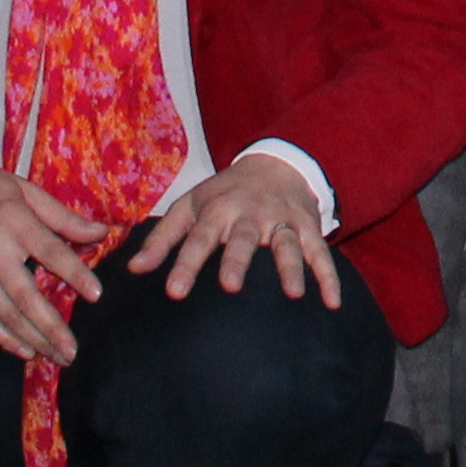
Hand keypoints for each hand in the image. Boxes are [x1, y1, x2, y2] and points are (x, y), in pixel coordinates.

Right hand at [0, 151, 103, 361]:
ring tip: (55, 356)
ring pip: (4, 314)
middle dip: (50, 326)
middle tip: (72, 351)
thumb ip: (61, 216)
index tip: (96, 295)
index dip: (75, 274)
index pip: (50, 252)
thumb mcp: (24, 189)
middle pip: (25, 295)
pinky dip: (3, 337)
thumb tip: (101, 232)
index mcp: (12, 220)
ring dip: (31, 338)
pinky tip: (23, 350)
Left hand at [127, 151, 340, 304]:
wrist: (276, 163)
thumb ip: (162, 239)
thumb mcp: (189, 206)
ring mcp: (282, 222)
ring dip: (291, 268)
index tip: (174, 292)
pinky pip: (321, 253)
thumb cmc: (224, 193)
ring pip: (286, 245)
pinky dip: (329, 277)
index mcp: (218, 209)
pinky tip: (332, 303)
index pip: (198, 238)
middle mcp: (250, 215)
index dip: (186, 264)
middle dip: (237, 261)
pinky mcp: (307, 229)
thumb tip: (133, 270)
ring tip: (293, 294)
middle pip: (242, 239)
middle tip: (230, 286)